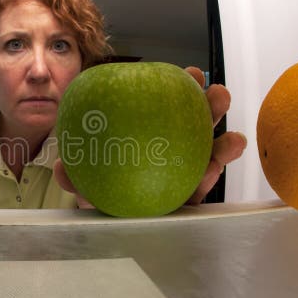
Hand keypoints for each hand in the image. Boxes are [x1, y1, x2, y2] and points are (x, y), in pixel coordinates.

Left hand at [53, 66, 246, 208]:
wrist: (106, 223)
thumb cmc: (99, 191)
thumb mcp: (85, 180)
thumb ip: (76, 174)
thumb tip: (62, 168)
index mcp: (150, 133)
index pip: (168, 108)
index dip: (182, 90)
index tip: (190, 74)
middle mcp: (172, 150)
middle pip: (195, 126)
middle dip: (210, 108)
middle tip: (218, 95)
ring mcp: (184, 175)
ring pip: (208, 157)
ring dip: (223, 146)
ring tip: (235, 141)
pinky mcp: (189, 203)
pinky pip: (200, 192)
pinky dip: (207, 181)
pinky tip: (213, 173)